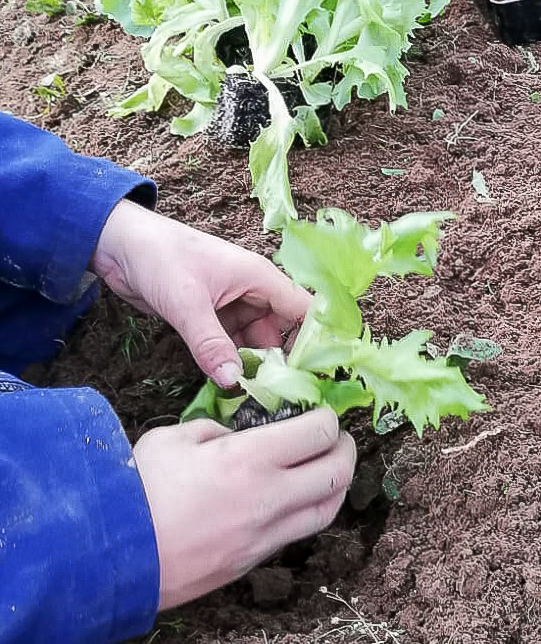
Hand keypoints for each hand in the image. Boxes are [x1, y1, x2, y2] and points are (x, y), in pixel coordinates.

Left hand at [91, 201, 311, 389]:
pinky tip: (230, 385)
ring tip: (256, 398)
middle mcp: (252, 292)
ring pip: (255, 342)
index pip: (303, 310)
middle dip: (282, 362)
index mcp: (260, 278)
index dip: (316, 340)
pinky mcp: (210, 318)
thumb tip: (234, 383)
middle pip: (282, 332)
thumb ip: (211, 344)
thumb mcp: (187, 303)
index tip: (320, 375)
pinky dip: (231, 362)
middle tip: (280, 397)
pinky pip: (231, 345)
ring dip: (254, 366)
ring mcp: (231, 306)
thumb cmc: (160, 258)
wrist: (118, 245)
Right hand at [133, 408, 355, 608]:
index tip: (320, 412)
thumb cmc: (138, 490)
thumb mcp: (173, 438)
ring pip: (327, 510)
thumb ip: (213, 431)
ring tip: (327, 469)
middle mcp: (269, 497)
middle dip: (345, 449)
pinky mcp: (253, 562)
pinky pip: (297, 534)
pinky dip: (308, 512)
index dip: (327, 417)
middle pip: (337, 472)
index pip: (318, 431)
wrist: (113, 557)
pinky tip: (295, 500)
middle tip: (336, 439)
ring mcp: (265, 535)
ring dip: (336, 486)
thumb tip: (235, 437)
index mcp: (250, 458)